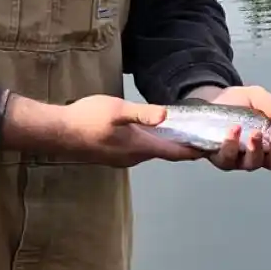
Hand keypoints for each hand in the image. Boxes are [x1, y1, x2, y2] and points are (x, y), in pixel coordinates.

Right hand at [3, 93, 204, 167]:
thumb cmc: (86, 118)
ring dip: (166, 145)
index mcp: (140, 146)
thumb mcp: (116, 110)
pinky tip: (150, 133)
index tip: (213, 147)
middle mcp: (134, 157)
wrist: (57, 133)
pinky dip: (151, 144)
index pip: (175, 152)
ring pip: (152, 152)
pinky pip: (139, 151)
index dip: (194, 150)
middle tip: (201, 135)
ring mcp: (122, 160)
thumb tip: (166, 115)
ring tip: (181, 133)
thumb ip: (142, 113)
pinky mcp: (112, 157)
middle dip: (184, 146)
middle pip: (166, 153)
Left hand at [189, 85, 270, 173]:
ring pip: (252, 164)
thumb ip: (270, 103)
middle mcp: (262, 155)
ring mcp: (242, 159)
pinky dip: (231, 144)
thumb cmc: (240, 102)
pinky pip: (227, 158)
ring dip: (255, 150)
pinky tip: (233, 129)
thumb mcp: (257, 96)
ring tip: (253, 132)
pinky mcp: (223, 158)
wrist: (212, 100)